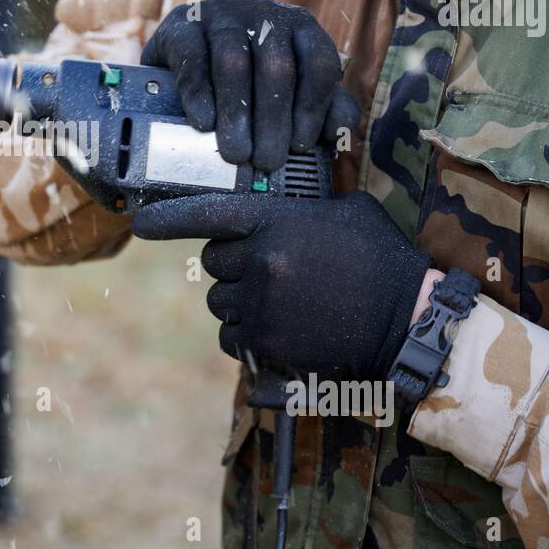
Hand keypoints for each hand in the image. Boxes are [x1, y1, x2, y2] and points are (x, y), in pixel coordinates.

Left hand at [132, 191, 431, 381]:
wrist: (408, 319)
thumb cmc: (381, 259)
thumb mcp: (346, 211)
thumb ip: (300, 207)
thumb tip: (275, 207)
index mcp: (275, 219)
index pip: (206, 213)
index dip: (167, 219)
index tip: (140, 224)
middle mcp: (260, 259)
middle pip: (212, 263)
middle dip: (233, 267)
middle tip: (273, 272)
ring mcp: (260, 302)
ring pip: (221, 303)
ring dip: (241, 304)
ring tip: (286, 304)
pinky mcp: (265, 342)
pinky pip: (233, 338)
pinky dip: (249, 337)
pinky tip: (285, 330)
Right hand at [141, 0, 359, 172]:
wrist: (184, 48)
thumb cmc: (246, 75)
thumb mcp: (288, 85)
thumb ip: (320, 105)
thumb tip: (340, 132)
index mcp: (300, 26)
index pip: (319, 63)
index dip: (313, 107)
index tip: (300, 146)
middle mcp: (265, 13)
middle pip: (276, 67)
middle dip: (273, 120)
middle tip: (267, 162)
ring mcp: (222, 14)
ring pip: (233, 62)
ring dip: (236, 113)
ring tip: (236, 153)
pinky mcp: (183, 22)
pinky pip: (193, 57)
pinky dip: (199, 94)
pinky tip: (204, 124)